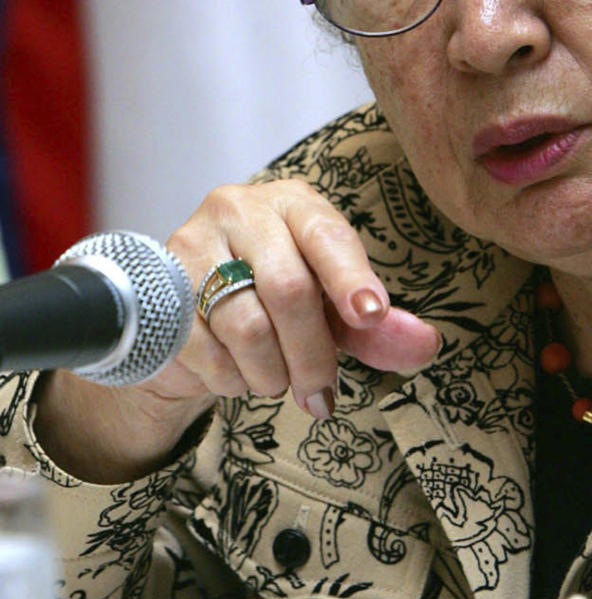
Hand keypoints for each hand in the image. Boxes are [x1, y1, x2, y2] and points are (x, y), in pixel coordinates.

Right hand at [158, 178, 439, 418]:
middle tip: (321, 394)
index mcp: (295, 204)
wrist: (188, 316)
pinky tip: (236, 374)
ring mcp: (194, 243)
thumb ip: (377, 328)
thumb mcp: (331, 309)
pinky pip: (204, 350)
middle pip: (289, 289)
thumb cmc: (275, 300)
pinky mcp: (157, 288)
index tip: (371, 317)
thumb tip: (426, 345)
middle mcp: (242, 209)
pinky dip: (230, 379)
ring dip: (271, 373)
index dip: (351, 278)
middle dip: (313, 355)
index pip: (328, 236)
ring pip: (246, 326)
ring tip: (276, 380)